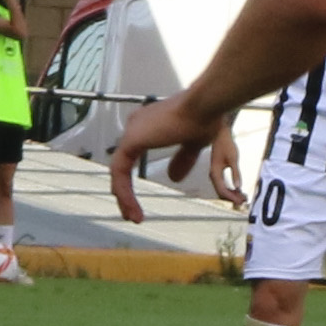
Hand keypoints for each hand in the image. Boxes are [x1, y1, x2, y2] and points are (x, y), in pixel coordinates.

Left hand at [102, 90, 232, 222]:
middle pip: (122, 165)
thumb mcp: (194, 145)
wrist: (205, 107)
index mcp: (149, 124)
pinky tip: (132, 208)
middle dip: (125, 192)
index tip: (138, 200)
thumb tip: (174, 178)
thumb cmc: (206, 119)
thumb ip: (183, 159)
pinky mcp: (131, 141)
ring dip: (124, 197)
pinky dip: (124, 193)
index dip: (133, 179)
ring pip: (119, 172)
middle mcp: (137, 125)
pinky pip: (120, 173)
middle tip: (131, 214)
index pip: (133, 155)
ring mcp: (132, 132)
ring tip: (134, 218)